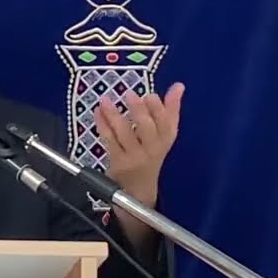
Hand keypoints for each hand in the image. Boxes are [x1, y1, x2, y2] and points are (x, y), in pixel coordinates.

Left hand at [95, 82, 183, 206]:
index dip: (158, 109)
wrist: (139, 191)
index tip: (149, 95)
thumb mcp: (165, 135)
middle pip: (146, 129)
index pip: (166, 123)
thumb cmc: (152, 154)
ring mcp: (134, 157)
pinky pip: (108, 140)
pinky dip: (102, 124)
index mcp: (165, 140)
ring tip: (105, 99)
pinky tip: (98, 112)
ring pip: (124, 133)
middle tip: (129, 94)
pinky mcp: (118, 162)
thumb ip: (170, 109)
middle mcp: (152, 149)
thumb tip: (179, 86)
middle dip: (138, 110)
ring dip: (113, 114)